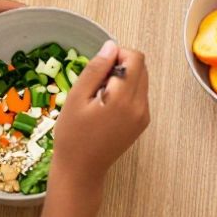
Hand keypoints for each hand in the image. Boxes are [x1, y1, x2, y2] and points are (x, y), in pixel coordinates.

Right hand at [49, 41, 149, 186]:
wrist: (80, 170)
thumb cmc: (72, 135)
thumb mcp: (76, 97)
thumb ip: (95, 69)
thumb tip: (111, 45)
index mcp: (125, 98)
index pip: (136, 58)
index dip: (118, 55)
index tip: (98, 69)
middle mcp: (141, 106)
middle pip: (141, 68)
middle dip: (121, 66)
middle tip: (97, 83)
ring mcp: (143, 116)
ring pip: (141, 81)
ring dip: (123, 79)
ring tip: (100, 96)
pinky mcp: (141, 123)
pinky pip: (139, 96)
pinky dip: (126, 93)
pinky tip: (106, 107)